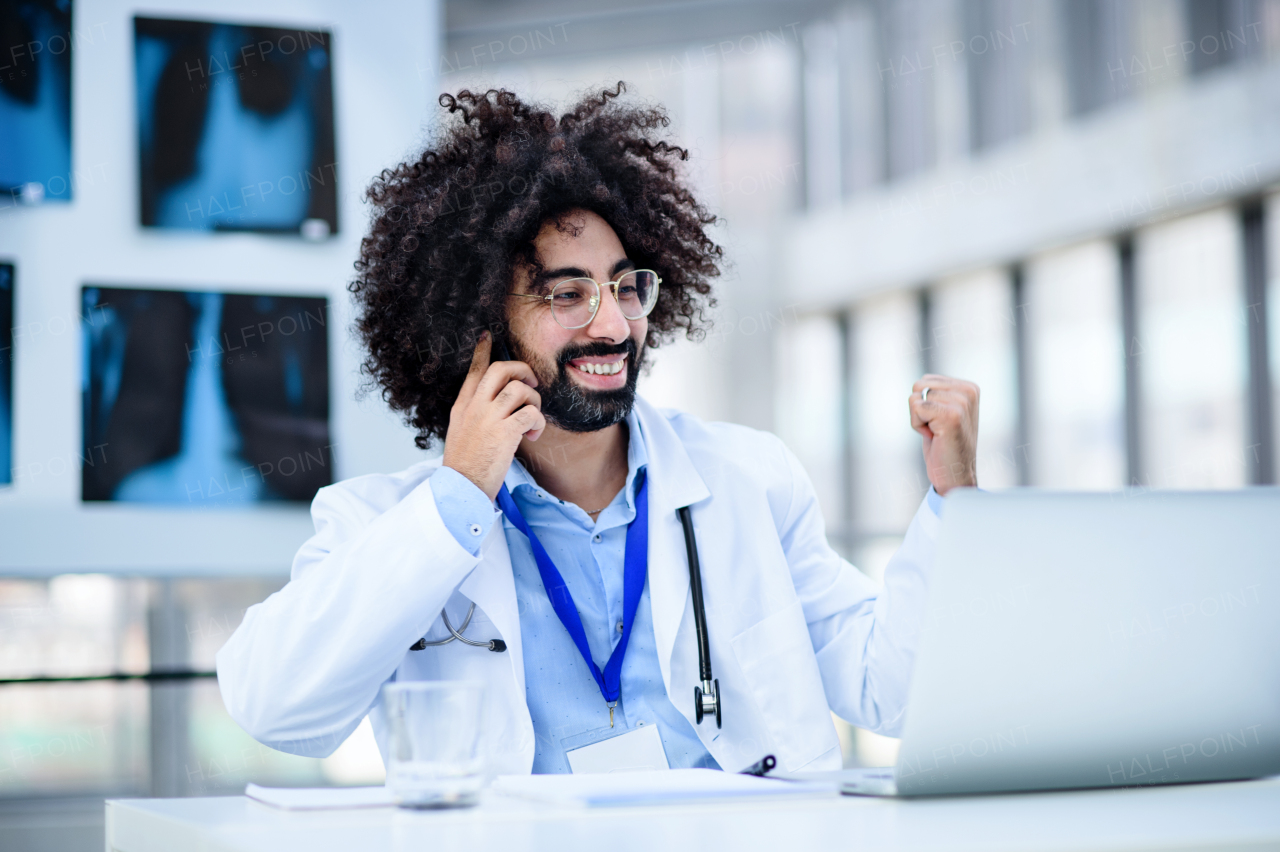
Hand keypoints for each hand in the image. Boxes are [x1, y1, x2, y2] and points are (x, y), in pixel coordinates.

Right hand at [442, 333, 544, 499]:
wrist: (460, 488)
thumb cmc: (466, 465)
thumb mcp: (461, 432)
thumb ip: (475, 414)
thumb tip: (500, 403)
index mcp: (462, 406)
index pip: (474, 371)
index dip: (482, 352)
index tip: (487, 336)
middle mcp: (474, 407)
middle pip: (501, 370)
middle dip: (523, 370)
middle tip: (532, 384)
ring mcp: (488, 418)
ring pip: (521, 390)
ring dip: (534, 403)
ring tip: (532, 420)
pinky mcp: (504, 433)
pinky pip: (531, 414)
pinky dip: (538, 423)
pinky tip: (531, 436)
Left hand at [909, 375, 979, 495]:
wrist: (955, 474)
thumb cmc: (945, 445)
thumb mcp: (944, 412)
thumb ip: (938, 393)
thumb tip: (920, 383)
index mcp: (969, 387)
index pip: (926, 379)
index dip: (924, 402)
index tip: (940, 421)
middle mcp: (968, 391)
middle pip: (920, 385)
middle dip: (919, 408)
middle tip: (936, 428)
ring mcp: (961, 402)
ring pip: (916, 397)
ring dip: (918, 419)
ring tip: (937, 432)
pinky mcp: (951, 415)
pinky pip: (916, 408)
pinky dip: (917, 426)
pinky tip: (934, 437)